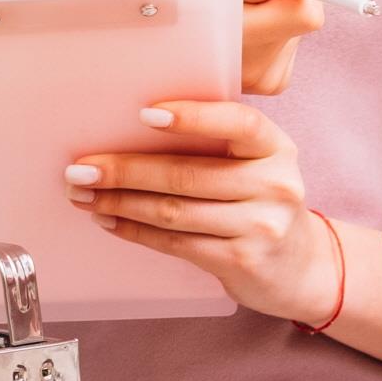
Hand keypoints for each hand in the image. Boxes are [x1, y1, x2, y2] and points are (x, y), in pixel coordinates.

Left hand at [69, 101, 336, 323]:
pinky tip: (111, 219)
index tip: (145, 113)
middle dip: (125, 170)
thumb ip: (218, 145)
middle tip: (80, 168)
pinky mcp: (240, 261)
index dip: (192, 117)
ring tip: (85, 195)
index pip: (239, 123)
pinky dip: (136, 230)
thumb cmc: (263, 204)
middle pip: (187, 173)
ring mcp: (260, 227)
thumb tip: (132, 128)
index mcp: (276, 148)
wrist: (300, 267)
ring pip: (174, 211)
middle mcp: (274, 185)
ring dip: (120, 202)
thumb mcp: (258, 165)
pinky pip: (176, 242)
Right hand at [160, 0, 327, 95]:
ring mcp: (265, 80)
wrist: (143, 49)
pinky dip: (268, 23)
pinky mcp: (269, 82)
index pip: (305, 14)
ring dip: (271, 5)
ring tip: (231, 2)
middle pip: (301, 16)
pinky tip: (239, 21)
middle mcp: (258, 69)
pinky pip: (284, 40)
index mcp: (242, 42)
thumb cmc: (158, 6)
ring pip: (293, 27)